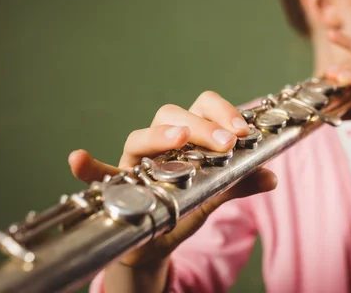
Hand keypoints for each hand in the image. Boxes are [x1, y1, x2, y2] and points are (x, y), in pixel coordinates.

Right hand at [68, 91, 276, 267]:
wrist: (158, 243)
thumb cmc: (184, 209)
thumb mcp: (215, 195)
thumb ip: (240, 183)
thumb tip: (271, 176)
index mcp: (188, 137)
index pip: (203, 107)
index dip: (223, 112)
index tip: (243, 131)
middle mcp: (160, 142)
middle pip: (173, 115)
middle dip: (202, 125)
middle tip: (226, 143)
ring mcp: (136, 162)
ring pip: (140, 136)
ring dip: (159, 135)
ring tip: (179, 138)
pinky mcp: (116, 185)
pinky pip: (98, 173)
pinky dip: (89, 167)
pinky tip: (79, 160)